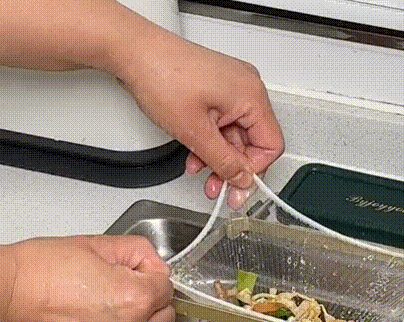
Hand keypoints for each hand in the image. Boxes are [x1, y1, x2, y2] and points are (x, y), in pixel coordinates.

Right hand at [0, 235, 174, 321]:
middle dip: (151, 303)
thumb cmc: (39, 272)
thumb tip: (155, 264)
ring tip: (101, 310)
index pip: (168, 288)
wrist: (2, 299)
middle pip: (165, 319)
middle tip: (124, 291)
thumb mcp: (97, 245)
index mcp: (136, 299)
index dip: (150, 276)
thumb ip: (139, 253)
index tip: (135, 274)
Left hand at [115, 29, 284, 207]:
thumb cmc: (160, 75)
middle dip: (233, 168)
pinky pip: (223, 124)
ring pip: (236, 137)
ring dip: (219, 159)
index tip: (236, 186)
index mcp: (251, 96)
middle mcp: (247, 89)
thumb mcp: (195, 132)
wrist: (132, 51)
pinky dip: (211, 142)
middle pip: (253, 143)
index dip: (254, 170)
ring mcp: (233, 88)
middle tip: (218, 188)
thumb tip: (242, 179)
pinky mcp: (218, 90)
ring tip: (201, 173)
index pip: (271, 146)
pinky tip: (196, 154)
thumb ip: (224, 162)